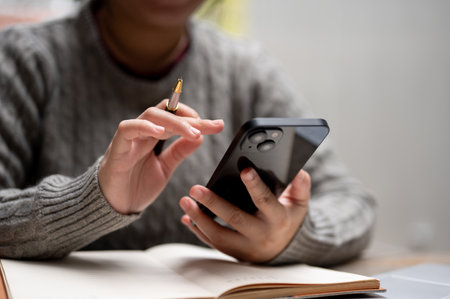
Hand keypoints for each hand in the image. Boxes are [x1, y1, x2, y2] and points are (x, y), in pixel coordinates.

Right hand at [99, 100, 223, 213]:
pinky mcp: (117, 147)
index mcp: (155, 136)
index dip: (197, 120)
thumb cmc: (136, 186)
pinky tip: (160, 131)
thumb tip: (199, 136)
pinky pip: (128, 128)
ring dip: (175, 122)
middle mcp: (143, 132)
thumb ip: (179, 152)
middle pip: (168, 112)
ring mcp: (130, 138)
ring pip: (151, 115)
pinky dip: (144, 127)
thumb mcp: (165, 168)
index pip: (178, 118)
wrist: (115, 206)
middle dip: (192, 118)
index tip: (217, 125)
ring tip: (193, 132)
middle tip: (212, 126)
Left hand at [179, 168, 310, 262]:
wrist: (283, 249)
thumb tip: (298, 171)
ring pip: (219, 235)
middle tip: (195, 189)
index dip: (256, 186)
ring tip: (185, 201)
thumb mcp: (299, 203)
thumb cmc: (288, 218)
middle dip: (214, 203)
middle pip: (235, 219)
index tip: (244, 170)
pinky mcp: (233, 252)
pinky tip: (187, 217)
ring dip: (199, 219)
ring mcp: (246, 247)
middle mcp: (261, 235)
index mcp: (278, 219)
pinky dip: (198, 231)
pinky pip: (213, 243)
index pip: (266, 202)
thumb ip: (300, 186)